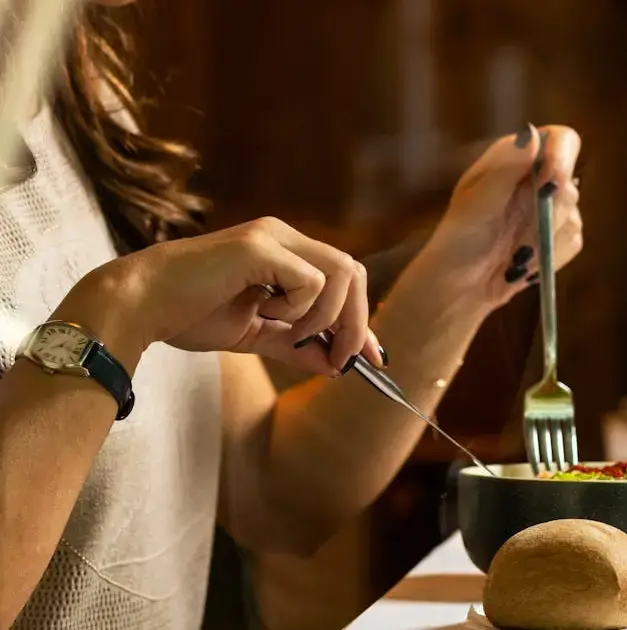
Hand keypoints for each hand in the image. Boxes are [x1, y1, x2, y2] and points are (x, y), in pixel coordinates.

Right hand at [60, 217, 384, 375]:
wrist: (139, 306)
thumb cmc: (188, 314)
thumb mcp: (255, 335)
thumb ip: (295, 346)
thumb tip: (334, 366)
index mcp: (284, 251)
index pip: (344, 278)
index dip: (363, 320)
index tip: (374, 358)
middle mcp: (283, 235)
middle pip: (353, 272)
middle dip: (356, 322)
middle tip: (341, 359)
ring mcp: (272, 236)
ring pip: (340, 273)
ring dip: (326, 316)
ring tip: (288, 332)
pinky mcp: (259, 247)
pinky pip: (311, 281)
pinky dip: (298, 308)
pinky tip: (264, 312)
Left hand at [422, 124, 583, 308]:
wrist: (459, 285)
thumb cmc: (457, 240)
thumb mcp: (475, 203)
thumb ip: (505, 170)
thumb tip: (532, 134)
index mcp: (516, 159)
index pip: (560, 140)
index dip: (562, 158)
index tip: (549, 184)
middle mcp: (539, 179)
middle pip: (570, 184)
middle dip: (546, 214)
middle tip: (517, 236)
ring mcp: (552, 209)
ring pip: (573, 217)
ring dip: (543, 241)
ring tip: (513, 253)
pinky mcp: (560, 238)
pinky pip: (573, 242)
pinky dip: (549, 256)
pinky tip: (524, 264)